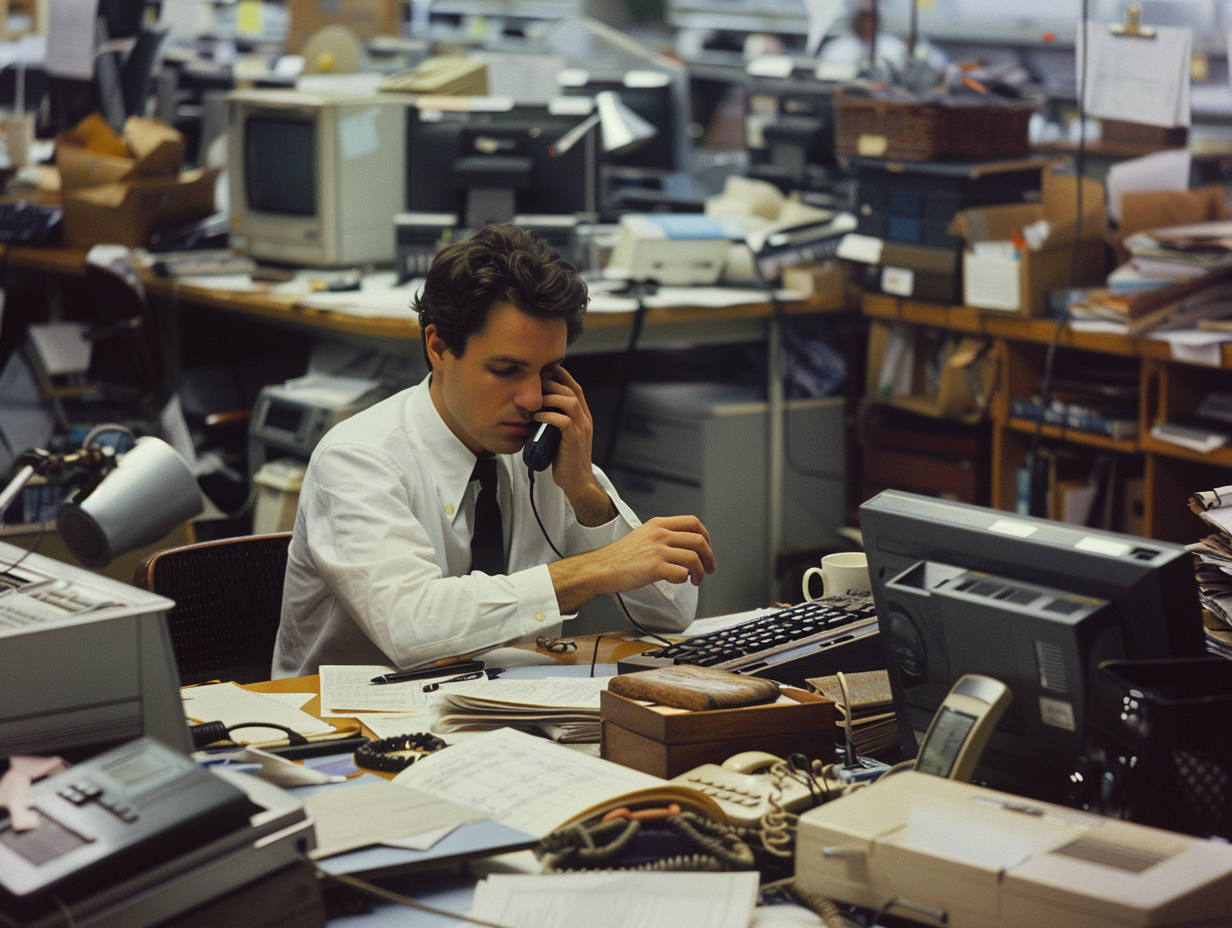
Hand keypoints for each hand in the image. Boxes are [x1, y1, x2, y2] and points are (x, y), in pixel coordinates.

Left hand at [533, 366, 609, 523]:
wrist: (578, 482)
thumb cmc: (566, 460)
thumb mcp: (561, 435)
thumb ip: (554, 420)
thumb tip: (534, 408)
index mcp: (583, 416)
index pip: (574, 388)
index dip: (560, 375)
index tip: (543, 370)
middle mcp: (584, 419)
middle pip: (571, 390)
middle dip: (551, 383)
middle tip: (533, 384)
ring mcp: (581, 429)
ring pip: (569, 402)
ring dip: (549, 397)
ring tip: (534, 400)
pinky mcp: (574, 441)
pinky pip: (563, 421)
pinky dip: (548, 415)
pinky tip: (537, 416)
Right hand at [603, 516, 716, 588]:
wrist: (601, 568)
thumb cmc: (620, 556)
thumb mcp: (643, 535)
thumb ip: (663, 536)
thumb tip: (685, 546)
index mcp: (658, 524)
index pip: (693, 522)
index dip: (706, 536)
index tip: (707, 548)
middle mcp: (660, 534)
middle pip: (699, 540)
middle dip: (709, 557)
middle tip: (709, 568)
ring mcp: (657, 550)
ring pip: (694, 558)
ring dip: (700, 572)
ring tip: (695, 580)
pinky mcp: (654, 567)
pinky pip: (682, 573)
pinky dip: (684, 580)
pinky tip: (677, 581)